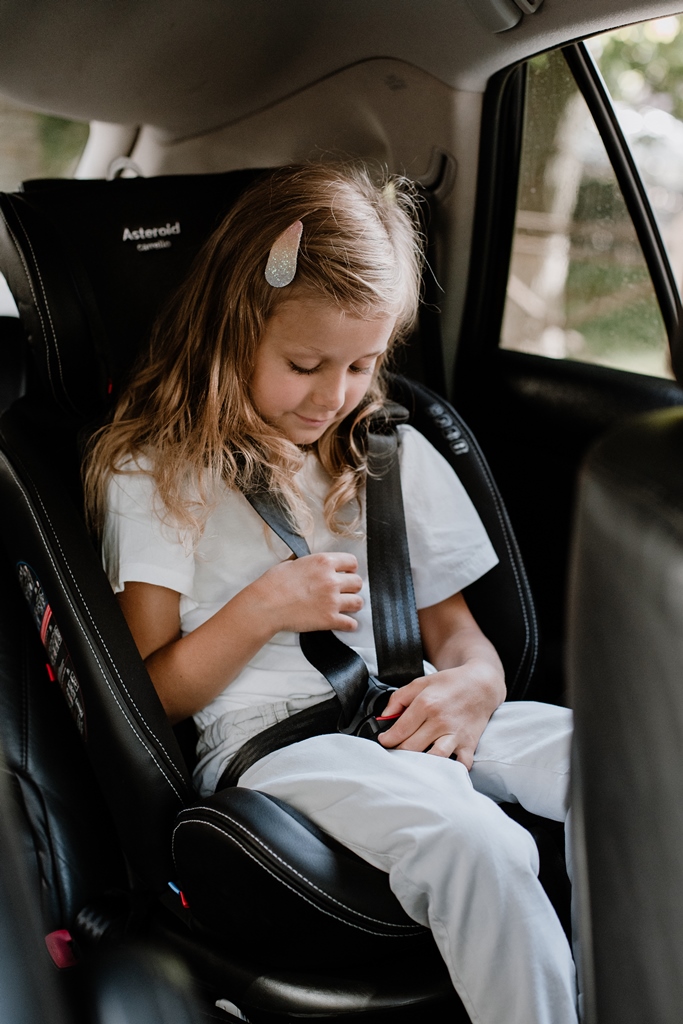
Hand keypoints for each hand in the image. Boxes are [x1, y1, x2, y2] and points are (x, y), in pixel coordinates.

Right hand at [258, 552, 362, 633]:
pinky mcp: (329, 619)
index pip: (352, 562)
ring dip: (353, 604)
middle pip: (358, 582)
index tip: (346, 573)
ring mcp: (332, 601)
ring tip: (346, 606)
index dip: (350, 568)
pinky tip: (344, 623)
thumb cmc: (273, 584)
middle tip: (345, 590)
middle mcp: (332, 580)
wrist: (266, 606)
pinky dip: (349, 624)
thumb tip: (310, 564)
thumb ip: (307, 563)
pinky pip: (351, 623)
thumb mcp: (291, 563)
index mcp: (323, 562)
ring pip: (358, 602)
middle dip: (352, 586)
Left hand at [377, 661, 503, 767]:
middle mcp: (440, 721)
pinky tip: (440, 769)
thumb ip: (398, 698)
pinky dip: (451, 771)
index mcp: (426, 704)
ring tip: (413, 763)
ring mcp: (455, 734)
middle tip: (395, 752)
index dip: (387, 740)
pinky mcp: (469, 744)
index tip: (384, 742)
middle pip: (412, 748)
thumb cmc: (450, 684)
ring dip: (421, 764)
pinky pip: (460, 765)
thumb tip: (384, 717)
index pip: (399, 731)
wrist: (481, 685)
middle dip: (399, 752)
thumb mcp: (421, 683)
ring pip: (433, 759)